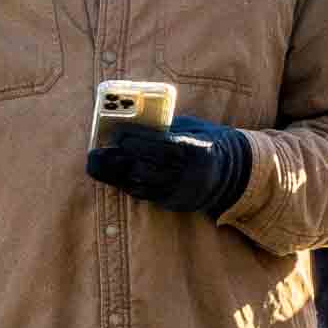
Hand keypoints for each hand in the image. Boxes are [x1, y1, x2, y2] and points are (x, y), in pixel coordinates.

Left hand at [83, 115, 252, 215]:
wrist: (231, 174)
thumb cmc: (205, 143)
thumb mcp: (192, 129)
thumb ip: (166, 129)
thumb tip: (132, 124)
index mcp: (196, 150)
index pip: (160, 146)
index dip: (136, 141)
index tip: (116, 135)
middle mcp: (189, 173)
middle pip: (146, 167)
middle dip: (118, 160)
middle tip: (96, 154)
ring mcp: (182, 191)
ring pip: (142, 184)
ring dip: (117, 174)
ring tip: (98, 165)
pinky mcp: (175, 203)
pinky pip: (147, 196)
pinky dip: (129, 185)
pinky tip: (116, 177)